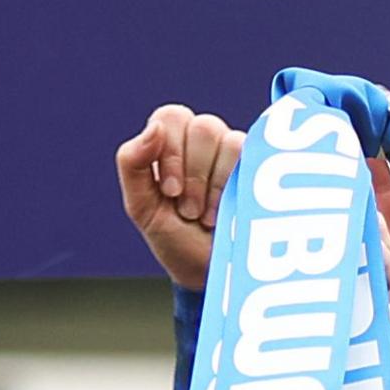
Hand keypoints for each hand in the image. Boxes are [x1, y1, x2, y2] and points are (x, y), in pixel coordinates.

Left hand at [114, 105, 241, 289]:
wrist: (208, 272)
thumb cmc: (174, 238)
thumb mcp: (142, 206)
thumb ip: (132, 163)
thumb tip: (153, 128)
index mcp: (170, 142)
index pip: (171, 117)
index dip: (172, 152)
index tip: (170, 193)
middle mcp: (202, 140)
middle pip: (202, 126)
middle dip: (193, 174)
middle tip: (189, 210)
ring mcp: (233, 151)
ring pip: (227, 140)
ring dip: (214, 184)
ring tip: (208, 216)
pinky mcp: (257, 167)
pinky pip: (249, 155)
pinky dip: (233, 186)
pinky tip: (229, 210)